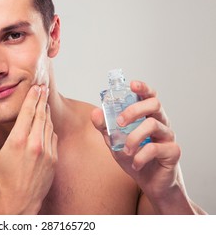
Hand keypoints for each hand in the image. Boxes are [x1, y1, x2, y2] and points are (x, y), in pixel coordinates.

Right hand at [0, 85, 57, 213]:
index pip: (28, 111)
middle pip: (41, 114)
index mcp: (18, 141)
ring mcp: (47, 152)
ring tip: (44, 103)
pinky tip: (47, 124)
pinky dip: (50, 128)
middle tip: (43, 88)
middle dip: (42, 99)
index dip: (32, 97)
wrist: (19, 203)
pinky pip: (53, 137)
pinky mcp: (53, 160)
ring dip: (46, 112)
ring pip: (49, 125)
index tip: (35, 87)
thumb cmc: (2, 181)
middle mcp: (35, 144)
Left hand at [91, 81, 182, 201]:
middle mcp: (160, 122)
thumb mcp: (114, 142)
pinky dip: (140, 156)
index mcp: (147, 116)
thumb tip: (95, 112)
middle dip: (134, 109)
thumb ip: (105, 127)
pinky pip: (155, 148)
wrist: (149, 182)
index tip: (132, 84)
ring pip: (153, 125)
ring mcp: (168, 136)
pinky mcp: (173, 151)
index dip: (142, 87)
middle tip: (120, 122)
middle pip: (154, 104)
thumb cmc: (133, 157)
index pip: (148, 96)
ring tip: (125, 151)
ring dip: (133, 137)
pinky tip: (135, 164)